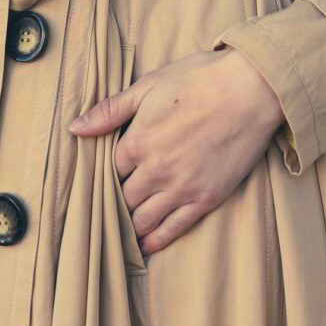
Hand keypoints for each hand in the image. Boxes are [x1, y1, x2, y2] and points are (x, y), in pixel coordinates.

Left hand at [67, 46, 286, 255]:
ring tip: (123, 231)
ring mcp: (181, 188)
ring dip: (131, 225)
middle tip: (112, 207)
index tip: (107, 176)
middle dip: (117, 201)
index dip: (106, 173)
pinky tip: (146, 245)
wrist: (251, 89)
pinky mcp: (205, 198)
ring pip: (143, 219)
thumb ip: (110, 110)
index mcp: (137, 141)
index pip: (108, 170)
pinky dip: (156, 240)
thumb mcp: (149, 85)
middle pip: (123, 198)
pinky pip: (174, 228)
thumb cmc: (200, 79)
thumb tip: (74, 128)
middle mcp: (155, 170)